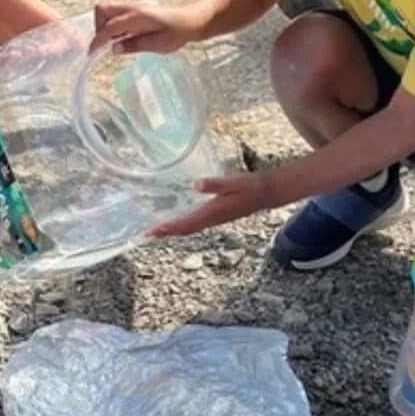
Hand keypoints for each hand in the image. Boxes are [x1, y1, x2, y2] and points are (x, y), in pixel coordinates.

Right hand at [93, 1, 200, 55]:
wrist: (191, 18)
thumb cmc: (178, 31)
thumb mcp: (159, 44)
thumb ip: (135, 45)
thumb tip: (114, 49)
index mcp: (137, 17)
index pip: (109, 27)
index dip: (98, 40)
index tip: (92, 53)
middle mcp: (132, 8)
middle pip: (102, 10)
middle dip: (98, 27)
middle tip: (106, 45)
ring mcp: (133, 7)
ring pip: (107, 11)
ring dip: (104, 26)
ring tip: (116, 43)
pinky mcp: (134, 11)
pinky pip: (115, 15)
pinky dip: (112, 26)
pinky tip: (123, 38)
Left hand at [150, 169, 286, 238]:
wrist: (266, 193)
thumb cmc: (250, 186)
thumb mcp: (232, 181)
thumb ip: (215, 184)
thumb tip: (197, 184)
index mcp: (213, 212)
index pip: (187, 223)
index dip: (169, 227)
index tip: (154, 230)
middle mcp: (212, 219)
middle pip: (185, 230)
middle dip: (167, 232)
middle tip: (148, 234)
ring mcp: (215, 219)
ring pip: (190, 229)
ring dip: (174, 230)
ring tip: (158, 231)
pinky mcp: (217, 216)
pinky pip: (196, 225)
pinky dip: (184, 226)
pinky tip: (178, 223)